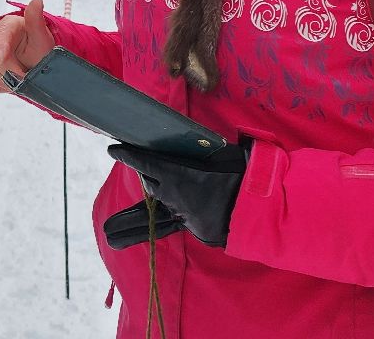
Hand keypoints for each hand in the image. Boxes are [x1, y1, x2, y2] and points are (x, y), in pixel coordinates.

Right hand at [0, 0, 54, 93]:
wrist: (35, 60)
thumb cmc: (38, 49)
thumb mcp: (43, 39)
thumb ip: (36, 21)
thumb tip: (36, 0)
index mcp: (7, 25)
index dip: (8, 65)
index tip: (22, 76)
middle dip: (8, 76)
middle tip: (23, 82)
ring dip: (0, 82)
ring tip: (16, 82)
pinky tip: (4, 83)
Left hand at [107, 142, 250, 247]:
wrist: (260, 209)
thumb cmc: (242, 174)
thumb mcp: (218, 154)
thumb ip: (197, 152)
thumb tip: (189, 144)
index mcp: (177, 174)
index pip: (143, 161)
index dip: (126, 155)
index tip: (113, 149)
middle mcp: (175, 196)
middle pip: (150, 183)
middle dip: (147, 174)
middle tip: (148, 166)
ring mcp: (184, 215)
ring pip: (163, 202)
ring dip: (161, 193)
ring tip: (159, 191)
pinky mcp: (195, 230)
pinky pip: (178, 219)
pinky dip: (176, 212)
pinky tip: (173, 212)